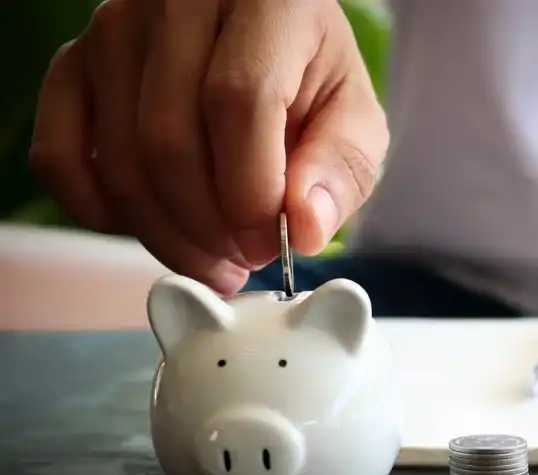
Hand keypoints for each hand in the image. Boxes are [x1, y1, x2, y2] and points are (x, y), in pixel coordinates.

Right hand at [29, 0, 388, 294]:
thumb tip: (304, 229)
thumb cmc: (310, 76)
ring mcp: (113, 31)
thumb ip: (340, 170)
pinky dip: (100, 214)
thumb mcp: (353, 117)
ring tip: (212, 257)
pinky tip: (152, 229)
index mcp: (264, 2)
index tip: (269, 246)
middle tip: (241, 260)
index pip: (237, 101)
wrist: (261, 39)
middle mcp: (175, 2)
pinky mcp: (74, 65)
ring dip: (165, 234)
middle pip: (168, 140)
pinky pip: (58, 158)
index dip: (251, 193)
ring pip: (118, 159)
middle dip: (207, 228)